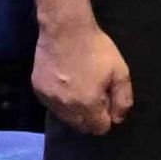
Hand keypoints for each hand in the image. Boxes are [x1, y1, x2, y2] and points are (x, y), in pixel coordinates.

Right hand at [33, 15, 132, 135]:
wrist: (65, 31)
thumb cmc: (96, 50)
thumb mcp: (120, 73)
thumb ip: (123, 100)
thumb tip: (117, 119)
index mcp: (89, 105)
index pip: (99, 128)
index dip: (106, 118)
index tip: (107, 103)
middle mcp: (66, 107)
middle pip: (80, 126)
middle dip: (90, 118)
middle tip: (95, 96)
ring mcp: (49, 99)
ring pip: (65, 118)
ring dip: (74, 111)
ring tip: (79, 90)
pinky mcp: (38, 90)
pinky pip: (52, 105)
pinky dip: (60, 101)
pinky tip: (65, 84)